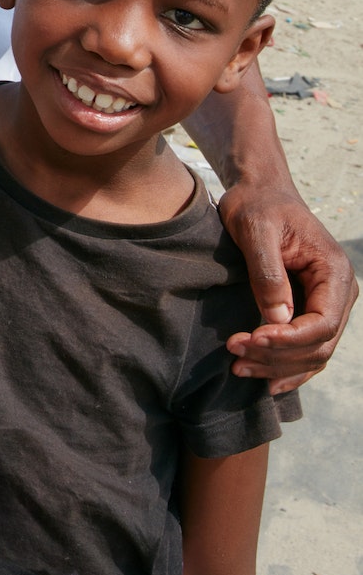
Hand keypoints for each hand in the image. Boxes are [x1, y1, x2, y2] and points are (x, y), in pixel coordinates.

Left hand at [219, 183, 356, 392]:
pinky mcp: (312, 311)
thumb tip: (278, 319)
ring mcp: (329, 305)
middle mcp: (340, 292)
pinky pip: (308, 350)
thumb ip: (268, 273)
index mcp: (333, 271)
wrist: (259, 193)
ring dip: (278, 367)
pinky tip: (265, 380)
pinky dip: (288, 368)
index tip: (251, 339)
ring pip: (314, 354)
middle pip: (319, 345)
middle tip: (235, 355)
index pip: (322, 323)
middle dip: (278, 357)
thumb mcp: (256, 230)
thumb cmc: (257, 206)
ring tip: (239, 367)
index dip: (289, 340)